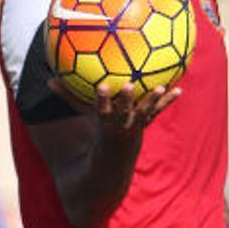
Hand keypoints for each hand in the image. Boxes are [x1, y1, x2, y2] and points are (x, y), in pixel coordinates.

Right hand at [48, 79, 181, 133]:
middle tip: (129, 86)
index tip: (103, 86)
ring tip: (160, 88)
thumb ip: (68, 96)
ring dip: (152, 100)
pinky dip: (168, 101)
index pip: (101, 108)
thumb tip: (49, 79)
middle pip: (123, 111)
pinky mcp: (147, 121)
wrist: (117, 148)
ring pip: (144, 112)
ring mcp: (135, 123)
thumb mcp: (82, 111)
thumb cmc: (98, 123)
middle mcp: (120, 122)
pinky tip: (179, 89)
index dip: (102, 99)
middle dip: (126, 100)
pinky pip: (158, 110)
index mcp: (104, 119)